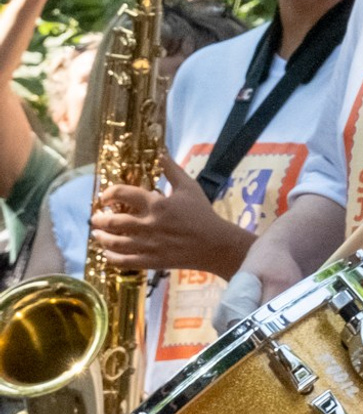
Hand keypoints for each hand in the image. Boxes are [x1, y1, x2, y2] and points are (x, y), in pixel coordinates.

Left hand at [88, 154, 252, 277]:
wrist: (216, 244)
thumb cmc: (203, 214)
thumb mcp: (190, 187)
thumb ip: (172, 170)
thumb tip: (159, 152)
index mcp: (157, 204)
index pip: (123, 193)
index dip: (108, 193)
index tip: (105, 197)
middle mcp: (149, 224)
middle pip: (113, 221)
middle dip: (99, 219)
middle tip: (95, 218)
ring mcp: (149, 244)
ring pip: (115, 242)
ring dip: (102, 238)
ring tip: (97, 234)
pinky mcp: (151, 261)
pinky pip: (124, 261)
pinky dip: (111, 257)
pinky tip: (108, 253)